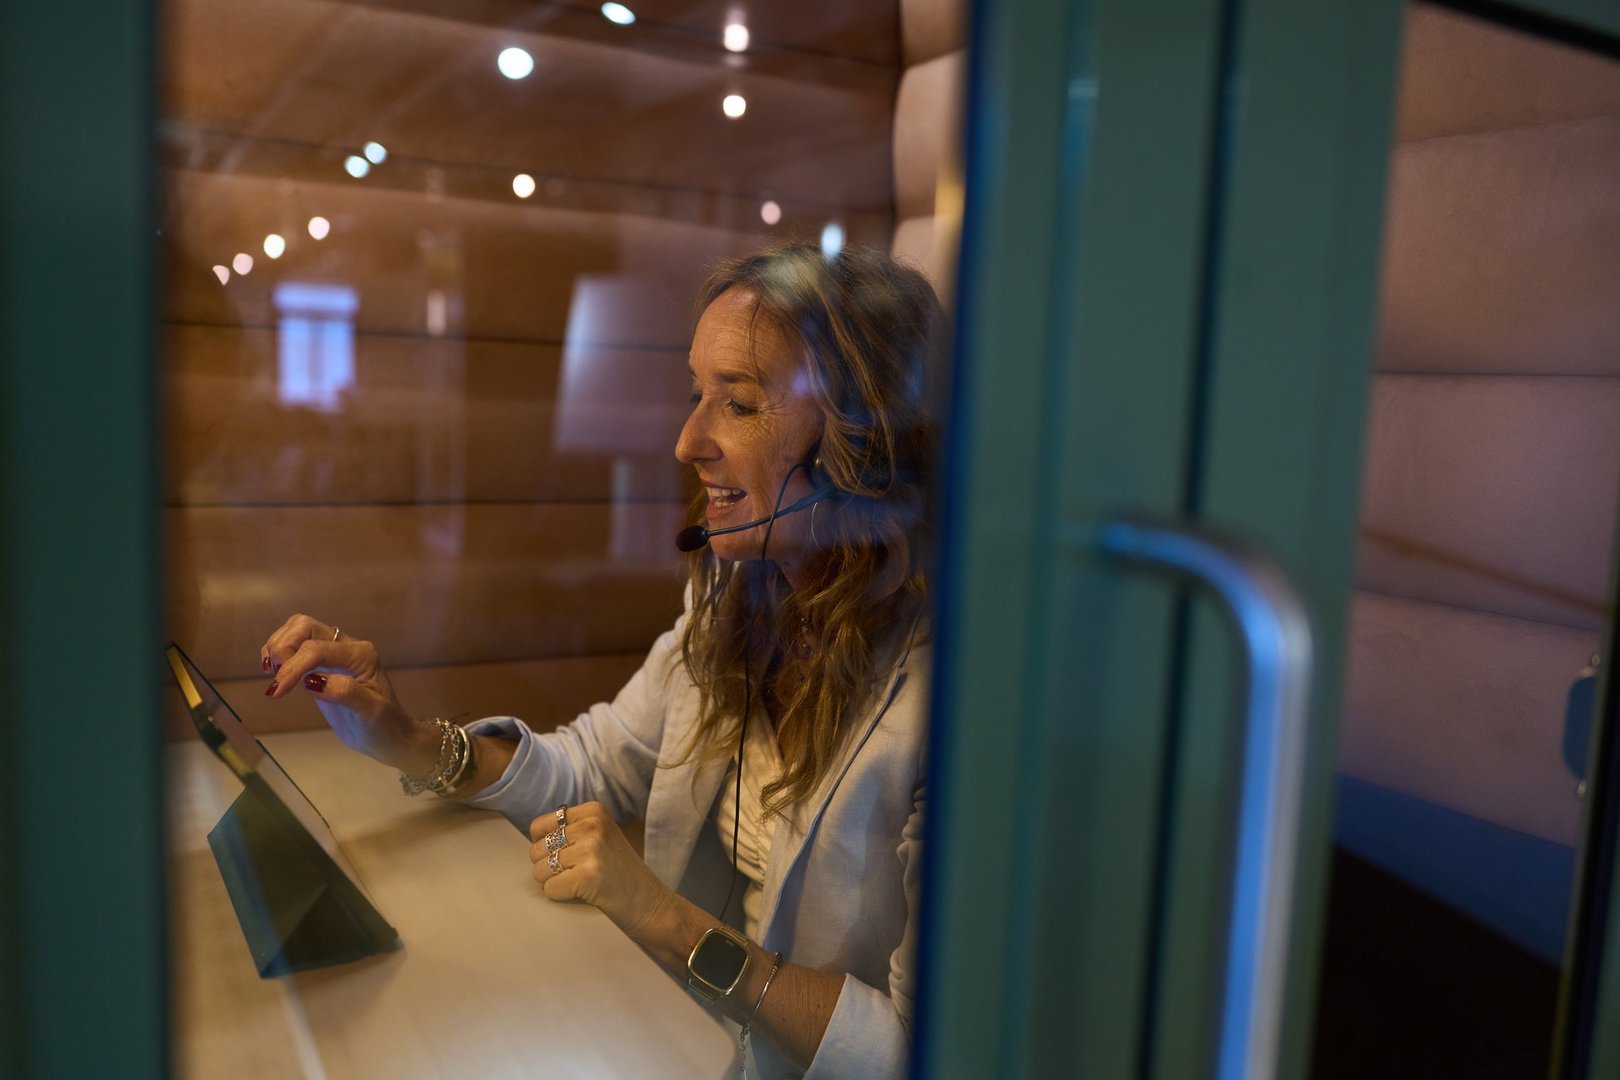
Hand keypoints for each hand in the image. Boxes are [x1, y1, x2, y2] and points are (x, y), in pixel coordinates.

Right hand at [260, 614, 435, 774]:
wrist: (388, 736)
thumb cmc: (383, 726)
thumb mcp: (370, 713)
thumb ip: (345, 692)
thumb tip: (312, 681)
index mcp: (361, 655)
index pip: (317, 649)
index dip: (292, 667)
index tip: (276, 692)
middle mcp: (347, 647)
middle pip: (304, 626)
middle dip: (282, 648)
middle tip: (277, 680)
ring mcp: (333, 652)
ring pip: (297, 629)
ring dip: (277, 647)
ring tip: (274, 676)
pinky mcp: (321, 663)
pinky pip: (295, 644)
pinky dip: (278, 653)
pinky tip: (276, 673)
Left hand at [530, 802, 675, 940]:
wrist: (652, 904)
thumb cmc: (622, 874)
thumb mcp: (602, 837)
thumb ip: (572, 830)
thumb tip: (533, 837)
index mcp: (594, 811)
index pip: (539, 827)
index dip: (545, 847)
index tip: (568, 856)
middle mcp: (592, 825)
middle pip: (536, 850)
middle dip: (548, 868)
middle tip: (577, 874)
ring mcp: (590, 850)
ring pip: (540, 870)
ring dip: (554, 883)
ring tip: (581, 883)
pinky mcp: (587, 876)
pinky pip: (550, 889)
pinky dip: (561, 896)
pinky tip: (584, 894)